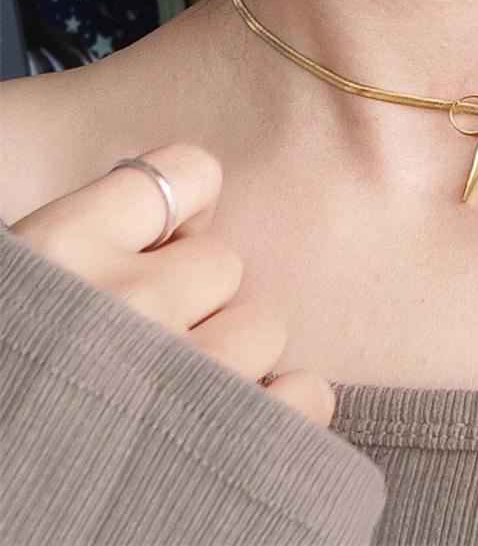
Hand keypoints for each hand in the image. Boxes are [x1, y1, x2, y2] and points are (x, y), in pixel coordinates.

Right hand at [10, 142, 335, 426]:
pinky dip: (285, 407)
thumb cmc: (12, 370)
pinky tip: (240, 423)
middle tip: (148, 341)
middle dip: (194, 298)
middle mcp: (128, 303)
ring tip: (177, 394)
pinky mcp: (230, 446)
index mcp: (62, 248)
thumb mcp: (23, 284)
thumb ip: (91, 244)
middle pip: (223, 262)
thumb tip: (178, 219)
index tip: (166, 237)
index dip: (183, 206)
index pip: (186, 173)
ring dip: (230, 358)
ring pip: (261, 327)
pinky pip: (305, 395)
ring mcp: (184, 376)